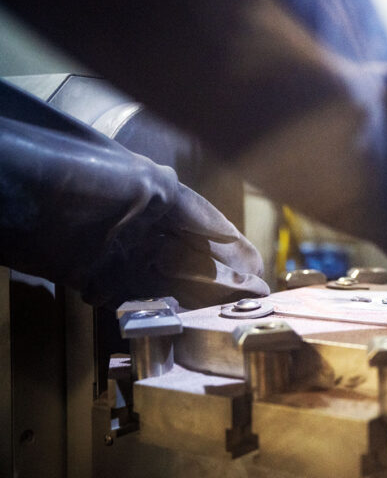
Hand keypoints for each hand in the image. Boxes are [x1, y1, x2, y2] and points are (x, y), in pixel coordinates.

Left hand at [0, 81, 268, 307]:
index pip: (210, 225)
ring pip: (167, 278)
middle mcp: (142, 222)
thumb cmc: (72, 173)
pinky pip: (131, 295)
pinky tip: (178, 317)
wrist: (4, 186)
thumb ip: (184, 208)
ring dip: (194, 297)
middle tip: (250, 300)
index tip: (258, 271)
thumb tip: (226, 236)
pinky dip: (155, 307)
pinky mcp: (91, 273)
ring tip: (222, 313)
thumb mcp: (142, 183)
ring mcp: (118, 249)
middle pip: (192, 255)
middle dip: (222, 277)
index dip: (236, 249)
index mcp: (159, 195)